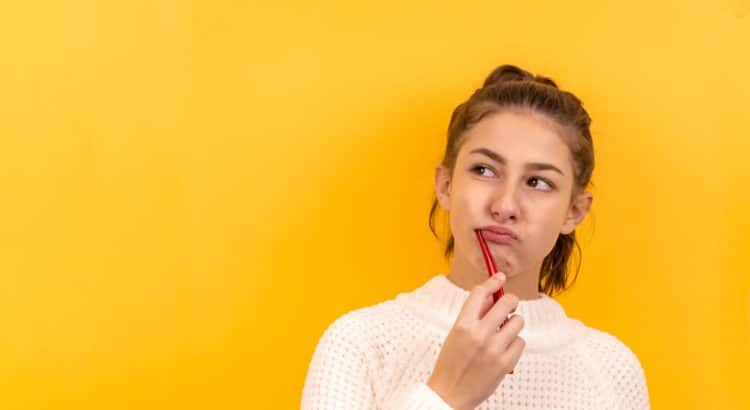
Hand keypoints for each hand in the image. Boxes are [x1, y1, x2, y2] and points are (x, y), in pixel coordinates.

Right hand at [426, 273, 525, 409]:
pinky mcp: (506, 363)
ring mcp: (494, 349)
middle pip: (506, 303)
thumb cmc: (451, 363)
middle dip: (511, 300)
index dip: (492, 282)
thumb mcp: (456, 334)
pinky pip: (521, 342)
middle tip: (510, 305)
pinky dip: (515, 343)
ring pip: (518, 322)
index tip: (499, 277)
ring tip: (504, 332)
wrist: (450, 394)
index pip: (480, 293)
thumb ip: (474, 315)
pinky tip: (505, 348)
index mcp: (462, 325)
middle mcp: (479, 334)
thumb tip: (492, 296)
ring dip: (513, 323)